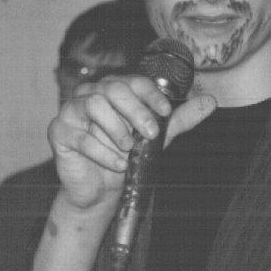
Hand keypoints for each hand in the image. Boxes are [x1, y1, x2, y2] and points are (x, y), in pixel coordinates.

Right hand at [48, 74, 215, 211]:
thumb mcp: (157, 137)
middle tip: (150, 134)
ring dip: (117, 129)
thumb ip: (180, 119)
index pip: (133, 81)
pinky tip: (116, 164)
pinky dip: (103, 152)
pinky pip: (81, 136)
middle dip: (136, 111)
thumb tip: (211, 101)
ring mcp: (71, 111)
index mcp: (114, 89)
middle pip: (113, 88)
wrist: (100, 190)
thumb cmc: (126, 156)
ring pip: (94, 105)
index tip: (165, 112)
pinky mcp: (59, 132)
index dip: (151, 94)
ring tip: (129, 148)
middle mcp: (91, 94)